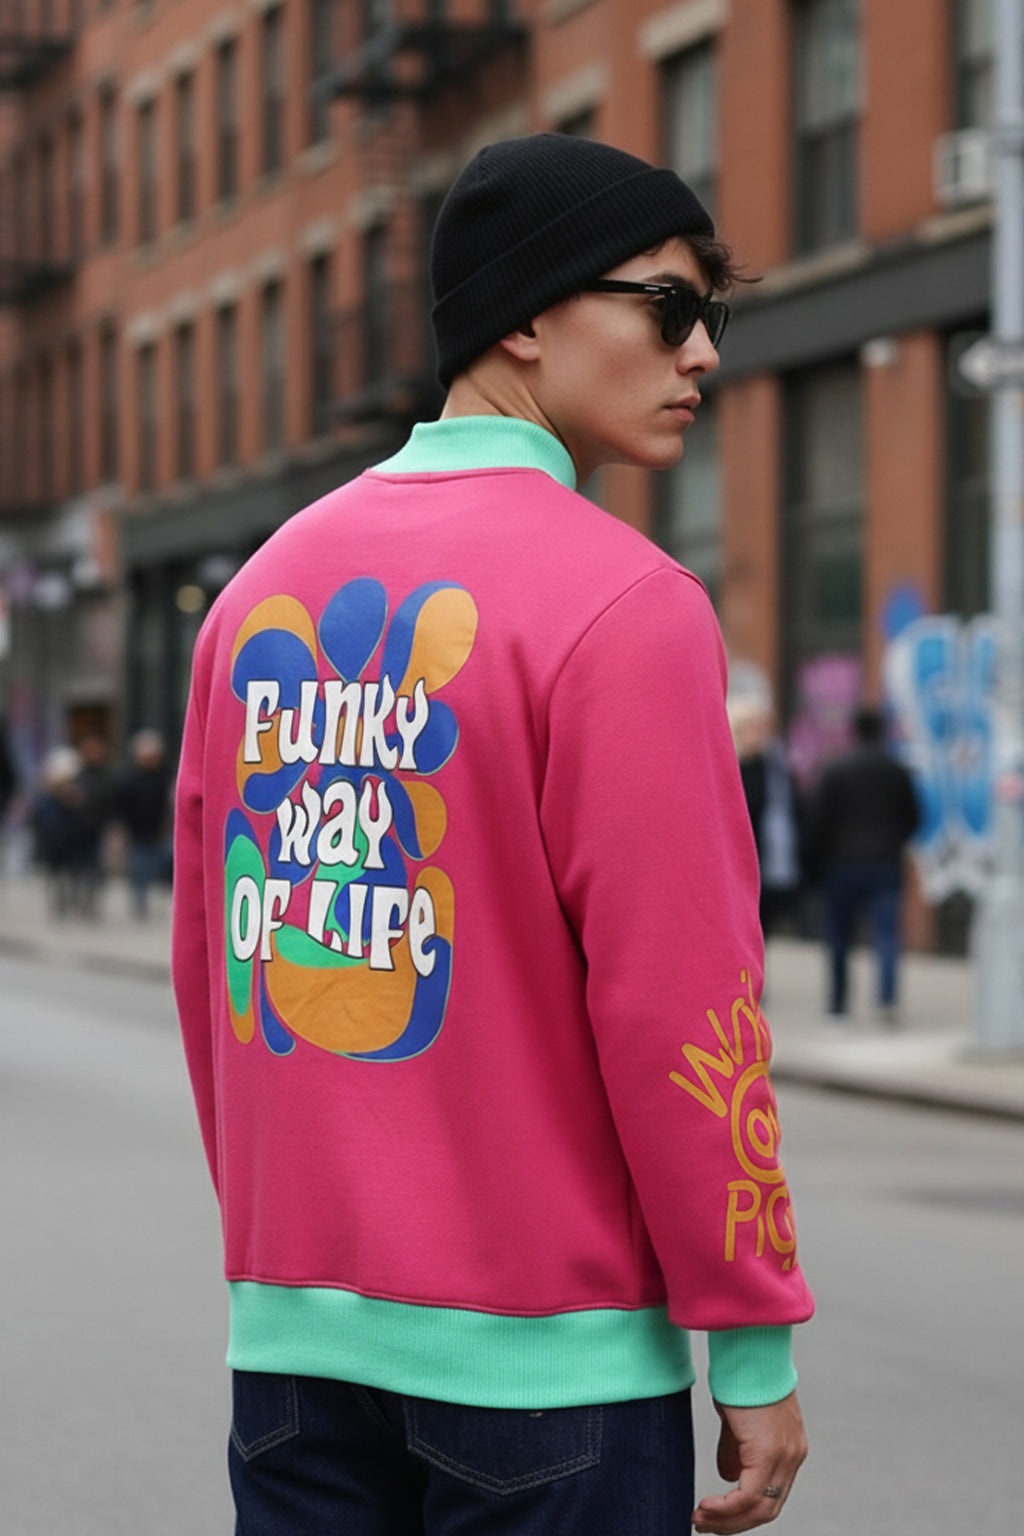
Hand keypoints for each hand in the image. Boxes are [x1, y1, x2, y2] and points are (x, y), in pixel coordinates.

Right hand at [692, 1390, 806, 1532]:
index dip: (743, 1512)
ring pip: (759, 1508)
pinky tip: (706, 1507)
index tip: (715, 1515)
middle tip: (704, 1524)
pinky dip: (726, 1508)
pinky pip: (748, 1496)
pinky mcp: (768, 1451)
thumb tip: (728, 1476)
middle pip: (768, 1510)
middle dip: (733, 1523)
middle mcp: (792, 1456)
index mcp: (789, 1448)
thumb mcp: (740, 1420)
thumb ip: (737, 1448)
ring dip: (726, 1520)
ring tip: (699, 1519)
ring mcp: (784, 1455)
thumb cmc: (740, 1376)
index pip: (771, 1495)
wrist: (748, 1348)